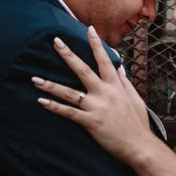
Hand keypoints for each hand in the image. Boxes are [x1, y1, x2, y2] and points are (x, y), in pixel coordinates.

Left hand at [33, 26, 156, 164]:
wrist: (140, 146)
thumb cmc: (138, 124)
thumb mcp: (135, 99)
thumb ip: (124, 82)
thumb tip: (119, 67)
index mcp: (116, 86)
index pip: (105, 60)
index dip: (96, 44)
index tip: (89, 29)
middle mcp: (105, 93)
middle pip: (83, 70)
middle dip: (68, 55)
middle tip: (55, 42)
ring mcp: (96, 107)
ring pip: (70, 92)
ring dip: (51, 85)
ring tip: (35, 79)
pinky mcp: (91, 122)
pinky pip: (69, 113)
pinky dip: (55, 107)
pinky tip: (42, 102)